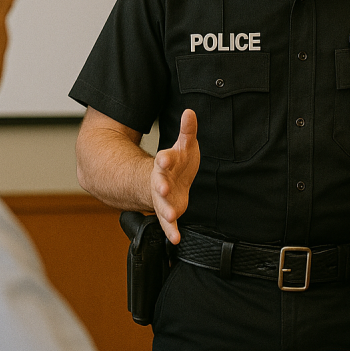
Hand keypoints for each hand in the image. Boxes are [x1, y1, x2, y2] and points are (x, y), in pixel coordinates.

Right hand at [151, 108, 199, 243]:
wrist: (164, 182)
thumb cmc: (177, 163)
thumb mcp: (184, 144)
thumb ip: (187, 130)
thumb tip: (190, 111)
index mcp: (165, 163)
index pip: (164, 159)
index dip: (165, 158)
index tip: (164, 157)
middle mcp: (161, 181)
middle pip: (159, 182)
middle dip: (160, 184)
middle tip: (163, 187)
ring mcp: (163, 198)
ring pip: (162, 204)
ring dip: (165, 209)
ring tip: (170, 216)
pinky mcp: (168, 211)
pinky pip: (169, 224)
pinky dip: (172, 231)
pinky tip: (176, 239)